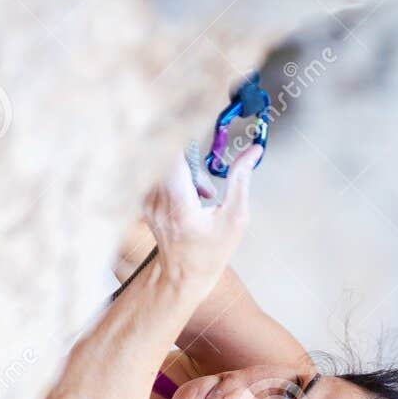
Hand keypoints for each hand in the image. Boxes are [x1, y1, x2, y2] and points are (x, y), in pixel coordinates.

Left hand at [142, 145, 258, 301]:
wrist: (182, 276)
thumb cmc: (210, 252)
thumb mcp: (235, 218)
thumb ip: (241, 179)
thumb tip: (253, 149)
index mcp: (179, 205)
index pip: (172, 155)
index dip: (184, 133)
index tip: (198, 122)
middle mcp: (157, 201)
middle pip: (167, 153)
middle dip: (190, 151)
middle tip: (206, 170)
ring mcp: (147, 200)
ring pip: (163, 162)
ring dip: (185, 166)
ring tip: (201, 193)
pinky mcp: (144, 200)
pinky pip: (158, 173)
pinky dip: (177, 176)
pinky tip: (190, 196)